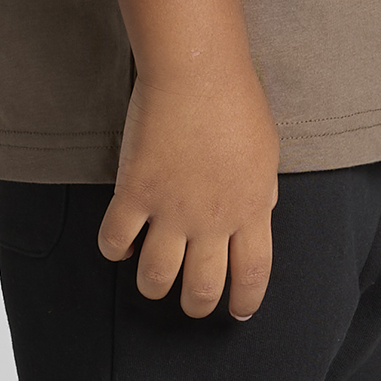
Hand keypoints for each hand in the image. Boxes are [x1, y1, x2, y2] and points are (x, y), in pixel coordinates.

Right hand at [96, 62, 279, 319]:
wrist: (197, 69)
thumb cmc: (236, 100)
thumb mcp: (266, 153)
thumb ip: (259, 192)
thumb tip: (255, 215)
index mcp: (250, 208)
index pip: (252, 274)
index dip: (245, 300)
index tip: (238, 311)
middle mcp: (212, 219)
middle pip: (201, 289)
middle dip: (194, 304)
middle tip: (188, 299)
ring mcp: (171, 209)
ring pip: (155, 278)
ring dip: (152, 285)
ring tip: (151, 275)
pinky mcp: (135, 191)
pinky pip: (114, 240)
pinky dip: (114, 249)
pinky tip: (121, 240)